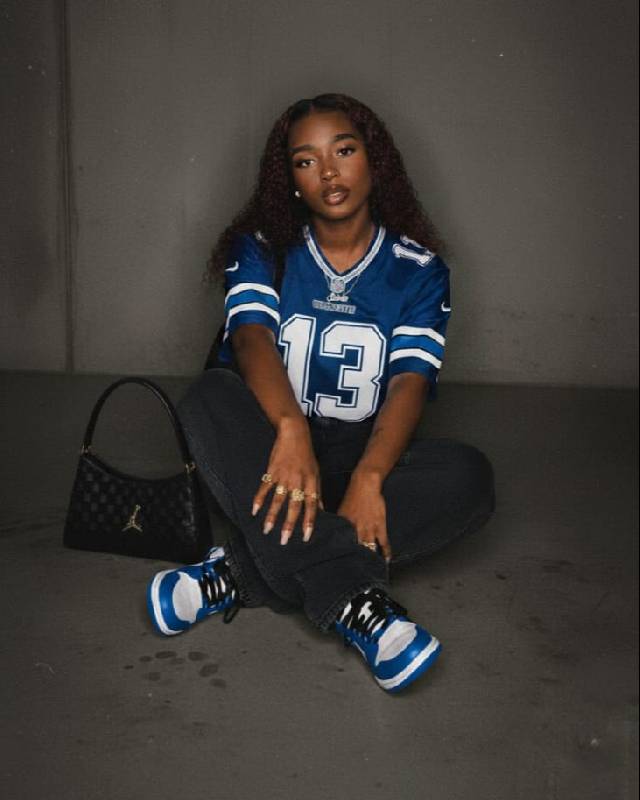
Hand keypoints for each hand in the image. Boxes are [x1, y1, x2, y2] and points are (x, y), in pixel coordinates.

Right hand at [251, 418, 321, 544]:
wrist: (294, 434)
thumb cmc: (306, 455)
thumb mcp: (316, 473)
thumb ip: (317, 492)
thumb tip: (321, 510)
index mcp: (311, 482)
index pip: (311, 506)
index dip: (309, 522)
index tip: (305, 536)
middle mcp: (298, 481)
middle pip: (294, 506)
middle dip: (289, 525)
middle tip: (284, 540)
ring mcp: (284, 476)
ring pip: (278, 500)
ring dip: (272, 516)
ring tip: (267, 530)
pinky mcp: (272, 471)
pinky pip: (265, 487)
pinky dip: (259, 499)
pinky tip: (254, 511)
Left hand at [337, 470, 391, 562]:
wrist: (365, 485)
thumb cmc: (352, 496)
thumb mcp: (341, 511)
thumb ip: (338, 524)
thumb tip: (332, 533)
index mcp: (343, 526)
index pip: (341, 545)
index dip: (340, 556)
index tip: (338, 567)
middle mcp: (355, 530)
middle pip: (354, 550)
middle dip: (354, 562)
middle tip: (354, 575)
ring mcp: (368, 529)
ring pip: (369, 549)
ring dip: (370, 560)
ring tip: (369, 571)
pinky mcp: (380, 527)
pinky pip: (384, 543)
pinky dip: (386, 553)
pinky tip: (386, 561)